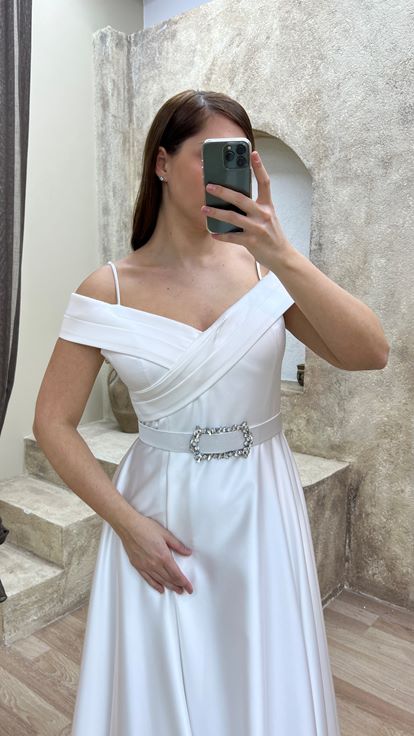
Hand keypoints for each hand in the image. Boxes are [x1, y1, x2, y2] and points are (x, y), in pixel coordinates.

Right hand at [117, 510, 193, 594]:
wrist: (129, 527)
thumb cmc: (147, 527)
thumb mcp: (165, 534)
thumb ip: (178, 545)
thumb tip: (188, 552)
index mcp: (163, 556)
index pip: (177, 574)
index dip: (184, 582)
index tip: (190, 588)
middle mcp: (155, 564)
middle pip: (169, 579)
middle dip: (179, 586)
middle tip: (185, 590)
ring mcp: (145, 566)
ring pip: (160, 581)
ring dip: (169, 587)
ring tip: (177, 591)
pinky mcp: (138, 566)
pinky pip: (148, 579)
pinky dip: (155, 585)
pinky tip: (161, 589)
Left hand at [201, 150, 290, 266]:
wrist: (281, 256)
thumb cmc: (271, 235)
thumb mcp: (267, 217)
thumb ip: (254, 207)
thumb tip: (233, 199)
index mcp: (268, 206)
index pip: (265, 182)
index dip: (259, 167)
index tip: (253, 153)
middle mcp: (263, 215)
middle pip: (241, 198)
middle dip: (223, 191)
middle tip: (209, 186)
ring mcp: (257, 228)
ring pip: (233, 217)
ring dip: (216, 212)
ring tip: (204, 208)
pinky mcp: (252, 241)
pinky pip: (232, 236)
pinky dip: (221, 235)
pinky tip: (213, 232)